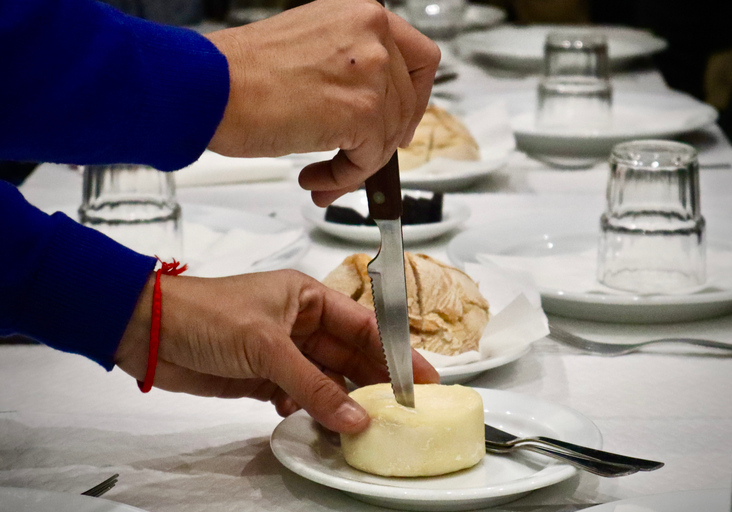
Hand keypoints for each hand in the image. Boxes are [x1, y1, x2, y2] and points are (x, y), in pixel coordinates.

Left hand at [114, 270, 438, 433]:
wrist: (150, 333)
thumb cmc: (205, 313)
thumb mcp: (267, 346)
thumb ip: (313, 384)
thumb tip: (353, 415)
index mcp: (308, 297)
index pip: (365, 325)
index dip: (396, 351)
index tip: (422, 377)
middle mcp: (300, 324)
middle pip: (350, 356)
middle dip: (373, 382)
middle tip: (400, 409)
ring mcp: (283, 352)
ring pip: (326, 380)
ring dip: (341, 402)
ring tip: (362, 425)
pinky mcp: (264, 378)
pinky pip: (301, 397)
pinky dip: (309, 411)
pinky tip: (317, 423)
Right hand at [204, 0, 439, 206]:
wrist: (208, 88)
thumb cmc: (242, 73)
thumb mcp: (313, 50)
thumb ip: (352, 69)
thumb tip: (376, 107)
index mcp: (361, 14)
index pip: (421, 59)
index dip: (414, 98)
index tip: (399, 121)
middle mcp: (373, 35)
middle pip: (408, 104)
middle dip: (383, 141)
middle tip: (358, 159)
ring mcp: (371, 72)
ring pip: (390, 135)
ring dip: (359, 165)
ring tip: (324, 175)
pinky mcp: (362, 111)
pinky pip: (370, 159)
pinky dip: (346, 177)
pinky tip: (317, 178)